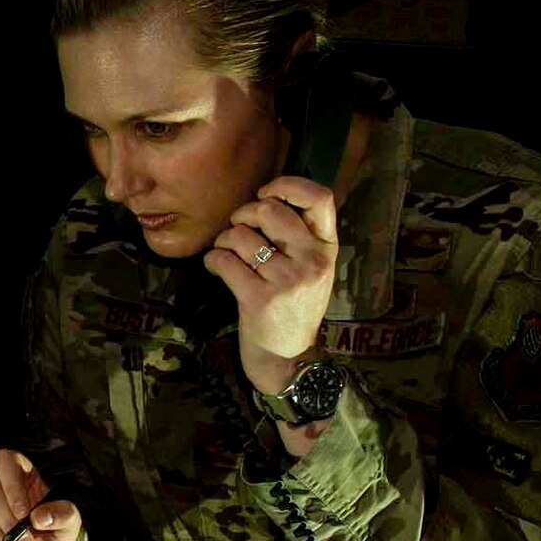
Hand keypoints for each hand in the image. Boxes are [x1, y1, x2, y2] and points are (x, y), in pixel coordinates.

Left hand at [202, 175, 338, 392]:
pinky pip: (224, 261)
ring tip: (227, 254)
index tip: (265, 193)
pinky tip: (216, 267)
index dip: (288, 185)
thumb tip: (267, 197)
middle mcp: (311, 261)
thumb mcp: (313, 268)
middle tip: (237, 229)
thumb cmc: (295, 305)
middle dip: (242, 215)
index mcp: (327, 247)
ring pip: (240, 236)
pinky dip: (212, 260)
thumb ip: (301, 235)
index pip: (320, 198)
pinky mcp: (259, 299)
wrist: (290, 356)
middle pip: (268, 210)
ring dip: (224, 241)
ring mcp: (286, 281)